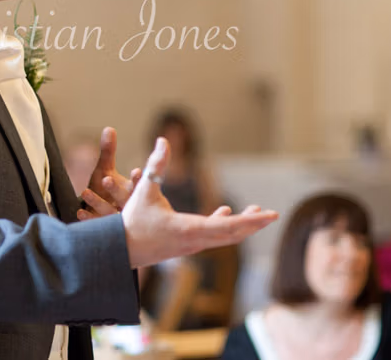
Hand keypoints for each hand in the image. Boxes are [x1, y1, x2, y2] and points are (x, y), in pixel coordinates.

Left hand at [77, 127, 141, 219]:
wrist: (99, 214)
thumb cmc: (104, 189)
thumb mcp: (105, 170)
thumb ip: (108, 152)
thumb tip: (109, 128)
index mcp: (133, 192)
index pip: (139, 185)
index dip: (137, 179)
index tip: (136, 170)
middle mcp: (129, 207)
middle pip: (126, 199)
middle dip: (117, 190)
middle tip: (107, 179)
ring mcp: (119, 220)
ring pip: (112, 213)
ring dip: (99, 203)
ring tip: (86, 192)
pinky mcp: (107, 230)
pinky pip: (99, 225)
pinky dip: (90, 218)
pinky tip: (80, 211)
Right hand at [122, 137, 277, 268]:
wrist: (119, 251)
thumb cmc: (131, 221)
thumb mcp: (144, 190)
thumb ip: (156, 165)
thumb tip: (164, 139)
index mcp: (189, 229)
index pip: (229, 226)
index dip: (252, 220)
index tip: (272, 215)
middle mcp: (195, 241)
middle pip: (232, 234)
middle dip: (253, 224)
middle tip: (271, 215)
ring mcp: (191, 246)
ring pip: (224, 237)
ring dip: (241, 225)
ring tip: (256, 213)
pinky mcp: (186, 246)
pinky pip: (212, 236)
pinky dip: (223, 225)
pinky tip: (225, 212)